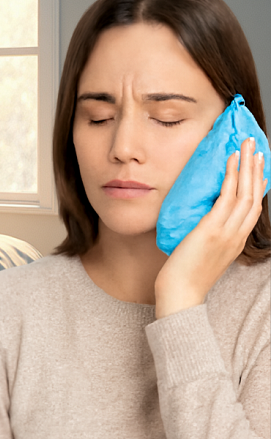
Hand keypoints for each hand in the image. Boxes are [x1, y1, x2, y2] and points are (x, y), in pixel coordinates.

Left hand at [155, 138, 267, 318]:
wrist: (180, 294)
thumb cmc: (183, 274)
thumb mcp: (201, 250)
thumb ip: (206, 234)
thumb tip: (198, 216)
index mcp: (236, 240)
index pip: (253, 207)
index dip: (257, 184)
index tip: (257, 165)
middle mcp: (238, 235)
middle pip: (255, 195)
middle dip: (257, 168)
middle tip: (256, 145)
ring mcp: (228, 232)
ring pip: (246, 193)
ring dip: (248, 165)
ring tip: (247, 144)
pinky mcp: (213, 230)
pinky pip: (227, 198)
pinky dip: (231, 177)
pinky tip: (231, 161)